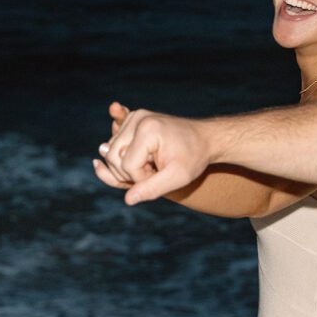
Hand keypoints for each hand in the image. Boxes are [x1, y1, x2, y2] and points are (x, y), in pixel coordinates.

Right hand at [94, 103, 212, 204]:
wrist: (204, 138)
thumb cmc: (193, 157)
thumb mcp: (177, 177)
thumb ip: (152, 189)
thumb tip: (128, 199)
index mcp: (147, 130)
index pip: (127, 166)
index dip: (141, 179)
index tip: (161, 176)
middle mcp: (137, 119)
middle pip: (113, 157)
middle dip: (132, 172)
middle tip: (156, 171)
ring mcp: (134, 117)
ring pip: (111, 152)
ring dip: (129, 165)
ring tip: (153, 164)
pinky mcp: (132, 120)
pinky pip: (115, 143)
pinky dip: (125, 155)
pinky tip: (143, 156)